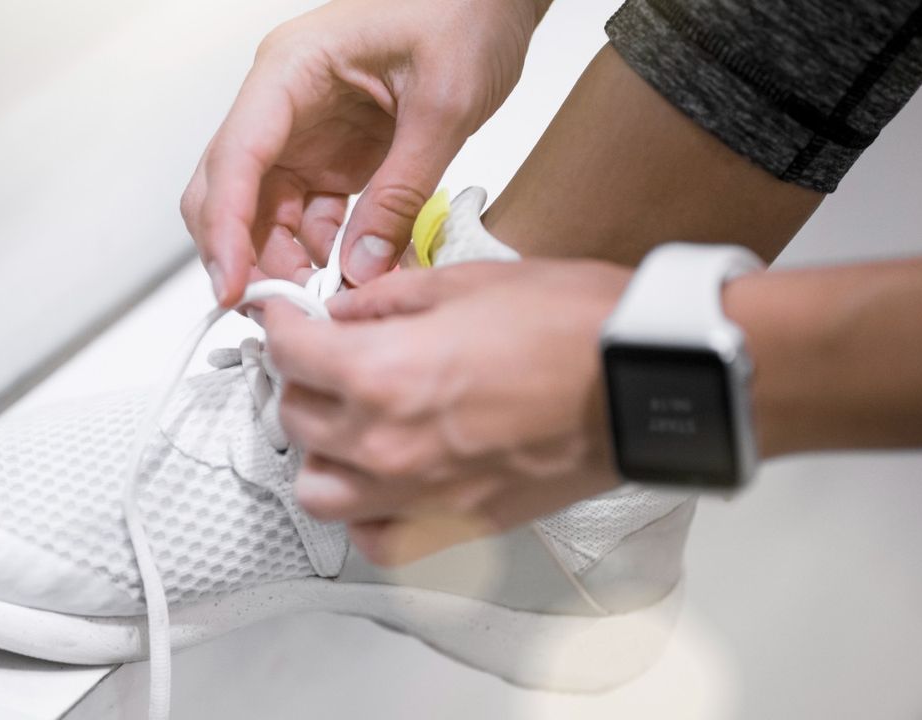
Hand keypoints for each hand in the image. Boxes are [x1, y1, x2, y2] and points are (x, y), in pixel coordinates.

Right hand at [180, 0, 548, 305]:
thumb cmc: (466, 15)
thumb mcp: (443, 106)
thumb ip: (400, 191)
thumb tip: (359, 270)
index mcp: (290, 69)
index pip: (235, 157)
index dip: (226, 229)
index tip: (233, 287)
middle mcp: (282, 102)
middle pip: (229, 190)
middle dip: (243, 253)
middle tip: (276, 308)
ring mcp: (304, 131)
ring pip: (263, 211)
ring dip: (284, 259)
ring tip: (324, 300)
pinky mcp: (332, 156)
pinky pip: (307, 215)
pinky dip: (322, 251)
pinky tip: (351, 275)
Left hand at [264, 259, 630, 563]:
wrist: (640, 379)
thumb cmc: (572, 325)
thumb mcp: (466, 282)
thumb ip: (389, 300)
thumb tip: (347, 312)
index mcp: (383, 374)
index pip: (289, 355)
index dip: (280, 326)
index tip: (287, 320)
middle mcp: (388, 443)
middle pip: (295, 419)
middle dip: (301, 380)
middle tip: (324, 359)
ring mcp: (420, 493)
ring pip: (319, 491)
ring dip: (320, 453)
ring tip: (346, 423)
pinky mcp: (458, 523)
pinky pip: (378, 540)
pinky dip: (365, 516)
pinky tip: (379, 483)